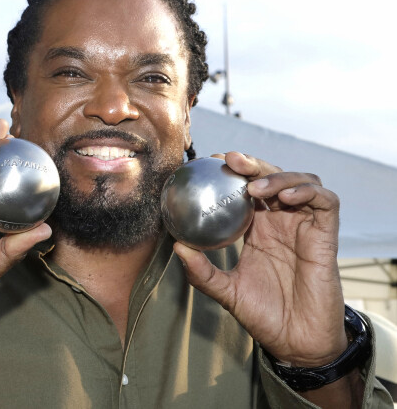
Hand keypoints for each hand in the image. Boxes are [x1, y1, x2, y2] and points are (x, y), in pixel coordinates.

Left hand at [174, 151, 346, 366]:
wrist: (297, 344)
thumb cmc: (264, 315)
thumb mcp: (226, 291)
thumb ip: (202, 271)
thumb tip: (177, 246)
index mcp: (257, 227)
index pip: (246, 186)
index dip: (232, 170)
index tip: (211, 161)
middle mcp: (281, 220)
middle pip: (271, 176)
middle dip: (252, 164)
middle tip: (230, 160)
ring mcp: (304, 225)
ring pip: (300, 181)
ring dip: (278, 176)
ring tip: (254, 188)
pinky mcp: (326, 235)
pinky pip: (326, 201)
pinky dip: (307, 192)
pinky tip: (285, 198)